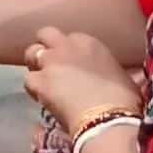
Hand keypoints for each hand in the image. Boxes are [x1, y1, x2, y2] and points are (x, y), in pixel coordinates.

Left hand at [23, 28, 140, 134]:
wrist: (109, 118)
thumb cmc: (124, 101)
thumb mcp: (121, 77)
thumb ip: (108, 70)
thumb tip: (114, 76)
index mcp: (89, 43)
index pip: (70, 37)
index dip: (68, 50)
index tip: (72, 64)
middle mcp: (66, 46)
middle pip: (46, 34)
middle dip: (45, 47)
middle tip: (50, 65)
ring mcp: (50, 62)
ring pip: (31, 52)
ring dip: (34, 65)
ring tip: (42, 81)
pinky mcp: (39, 80)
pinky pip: (28, 80)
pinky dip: (33, 89)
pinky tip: (41, 99)